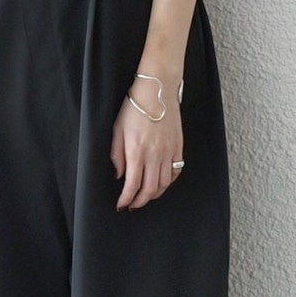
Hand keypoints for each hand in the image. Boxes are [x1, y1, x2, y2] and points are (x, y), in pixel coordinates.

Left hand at [110, 74, 183, 210]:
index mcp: (136, 152)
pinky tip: (161, 182)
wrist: (156, 91)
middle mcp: (154, 155)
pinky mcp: (178, 147)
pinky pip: (176, 171)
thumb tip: (119, 175)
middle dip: (140, 202)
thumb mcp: (117, 130)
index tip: (121, 205)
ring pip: (164, 184)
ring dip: (154, 194)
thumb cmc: (134, 108)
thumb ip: (116, 155)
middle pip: (150, 189)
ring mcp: (168, 152)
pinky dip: (168, 181)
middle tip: (132, 205)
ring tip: (145, 196)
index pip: (132, 185)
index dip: (126, 199)